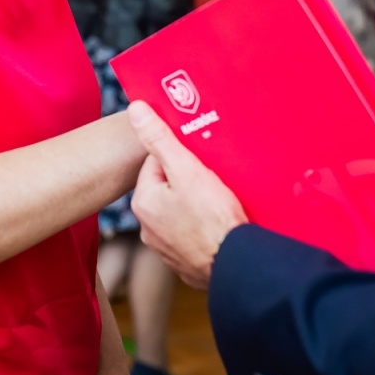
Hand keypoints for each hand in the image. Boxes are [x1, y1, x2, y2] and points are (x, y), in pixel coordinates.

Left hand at [128, 101, 246, 288]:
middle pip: (167, 189)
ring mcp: (165, 249)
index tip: (199, 161)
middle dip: (187, 181)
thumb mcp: (187, 169)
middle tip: (212, 181)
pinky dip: (202, 229)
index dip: (180, 157)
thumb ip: (160, 138)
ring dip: (194, 205)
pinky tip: (218, 226)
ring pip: (178, 213)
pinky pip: (190, 235)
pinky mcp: (184, 263)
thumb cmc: (213, 218)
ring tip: (218, 203)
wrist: (238, 265)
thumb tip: (136, 109)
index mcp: (143, 202)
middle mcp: (147, 228)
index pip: (155, 163)